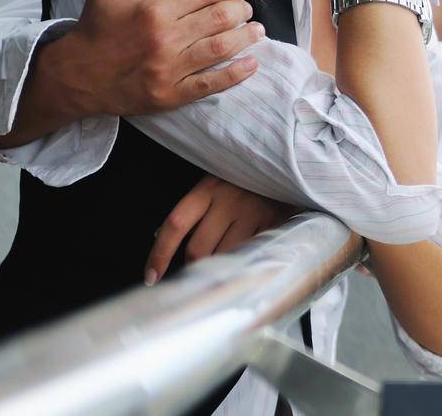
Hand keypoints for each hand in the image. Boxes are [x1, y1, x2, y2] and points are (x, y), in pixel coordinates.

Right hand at [0, 0, 263, 147]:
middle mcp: (164, 39)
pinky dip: (236, 74)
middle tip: (246, 9)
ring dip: (246, 37)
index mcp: (152, 11)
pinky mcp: (170, 95)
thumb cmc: (94, 28)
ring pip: (220, 49)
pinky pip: (211, 84)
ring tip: (257, 30)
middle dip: (240, 11)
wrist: (74, 76)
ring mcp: (168, 69)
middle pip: (218, 19)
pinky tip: (252, 64)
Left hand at [145, 174, 296, 282]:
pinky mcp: (274, 223)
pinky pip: (251, 254)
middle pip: (198, 249)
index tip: (151, 276)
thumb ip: (195, 209)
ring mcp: (253, 213)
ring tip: (225, 263)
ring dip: (220, 267)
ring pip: (224, 256)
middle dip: (193, 266)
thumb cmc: (246, 179)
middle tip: (195, 271)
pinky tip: (247, 259)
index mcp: (209, 189)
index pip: (176, 225)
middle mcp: (229, 201)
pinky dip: (245, 262)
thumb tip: (159, 236)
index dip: (160, 254)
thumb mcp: (217, 184)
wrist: (290, 165)